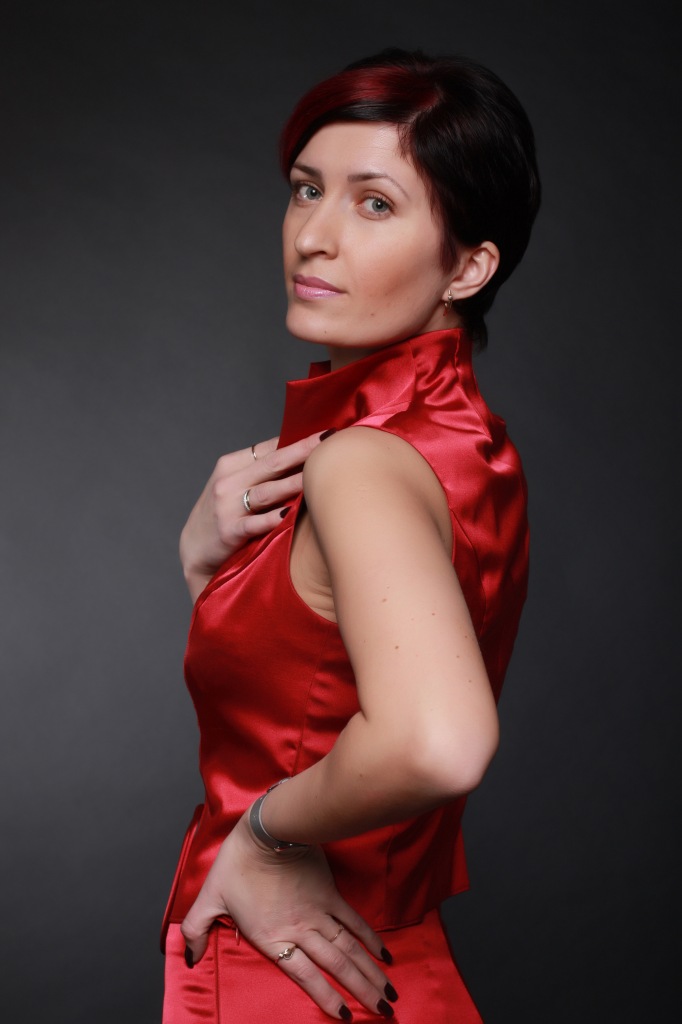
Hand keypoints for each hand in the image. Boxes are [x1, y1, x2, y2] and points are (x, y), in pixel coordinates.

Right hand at [179, 432, 324, 600]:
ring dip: (295, 482)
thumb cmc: (224, 513)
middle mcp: (228, 482)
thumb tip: (302, 453)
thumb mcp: (234, 484)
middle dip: (302, 450)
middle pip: (272, 463)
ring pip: (268, 491)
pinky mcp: (229, 531)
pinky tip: (291, 512)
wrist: (195, 548)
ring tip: (319, 474)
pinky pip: (255, 523)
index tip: (324, 432)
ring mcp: (228, 507)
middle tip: (328, 440)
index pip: (269, 447)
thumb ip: (261, 471)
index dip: (297, 438)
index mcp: (231, 464)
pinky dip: (273, 518)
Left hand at [181, 812, 396, 1020]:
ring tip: (389, 993)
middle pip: (336, 966)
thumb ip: (196, 930)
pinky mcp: (330, 893)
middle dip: (362, 992)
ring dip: (371, 972)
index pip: (303, 974)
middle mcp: (301, 929)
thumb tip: (190, 958)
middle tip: (386, 1012)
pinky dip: (370, 938)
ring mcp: (319, 911)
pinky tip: (384, 955)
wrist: (267, 828)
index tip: (345, 1017)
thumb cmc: (237, 862)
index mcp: (272, 936)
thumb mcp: (208, 897)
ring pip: (350, 948)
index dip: (324, 997)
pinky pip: (354, 921)